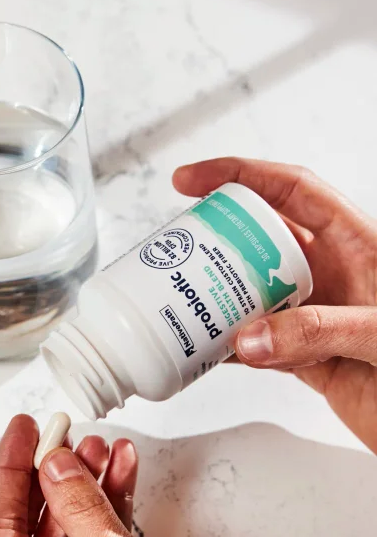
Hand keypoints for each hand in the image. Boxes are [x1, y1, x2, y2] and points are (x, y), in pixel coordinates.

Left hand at [0, 416, 346, 536]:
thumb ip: (80, 510)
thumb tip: (53, 467)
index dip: (8, 477)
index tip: (22, 432)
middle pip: (32, 534)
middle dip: (53, 479)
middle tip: (63, 433)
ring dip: (86, 491)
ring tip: (100, 448)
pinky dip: (110, 515)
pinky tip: (121, 477)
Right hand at [174, 158, 376, 451]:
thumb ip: (317, 331)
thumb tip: (247, 338)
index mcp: (359, 244)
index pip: (292, 190)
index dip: (240, 175)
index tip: (191, 179)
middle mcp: (337, 274)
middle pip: (262, 238)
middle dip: (217, 239)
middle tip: (177, 248)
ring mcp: (321, 316)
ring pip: (254, 293)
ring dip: (218, 297)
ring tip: (180, 298)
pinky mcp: (312, 361)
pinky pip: (258, 345)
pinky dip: (229, 348)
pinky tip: (206, 352)